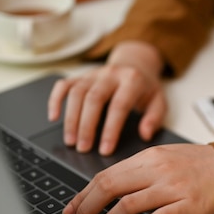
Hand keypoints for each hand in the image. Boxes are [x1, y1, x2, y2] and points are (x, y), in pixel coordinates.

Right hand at [47, 41, 166, 155]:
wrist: (136, 64)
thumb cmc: (146, 89)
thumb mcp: (159, 102)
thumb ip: (154, 118)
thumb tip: (145, 135)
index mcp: (132, 80)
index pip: (119, 106)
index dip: (111, 130)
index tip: (105, 150)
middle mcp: (110, 74)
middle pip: (93, 99)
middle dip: (86, 126)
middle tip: (83, 149)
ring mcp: (93, 74)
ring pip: (76, 93)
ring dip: (71, 119)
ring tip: (71, 141)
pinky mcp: (81, 76)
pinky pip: (64, 85)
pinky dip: (55, 100)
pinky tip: (54, 117)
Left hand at [63, 144, 213, 213]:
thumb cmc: (199, 165)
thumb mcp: (165, 158)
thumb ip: (138, 170)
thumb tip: (108, 186)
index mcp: (148, 157)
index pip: (105, 175)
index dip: (83, 194)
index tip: (71, 208)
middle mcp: (157, 170)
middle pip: (110, 187)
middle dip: (87, 208)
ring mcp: (172, 188)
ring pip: (128, 204)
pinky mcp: (187, 205)